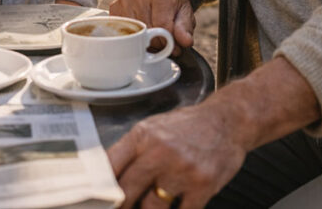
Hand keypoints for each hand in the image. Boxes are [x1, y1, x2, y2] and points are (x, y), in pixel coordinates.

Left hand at [108, 102, 248, 208]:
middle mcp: (159, 152)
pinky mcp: (203, 185)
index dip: (99, 185)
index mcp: (141, 136)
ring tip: (147, 206)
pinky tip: (174, 206)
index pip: (110, 165)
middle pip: (127, 189)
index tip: (95, 197)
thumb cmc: (187, 126)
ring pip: (152, 206)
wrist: (226, 121)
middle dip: (120, 205)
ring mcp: (182, 170)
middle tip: (119, 208)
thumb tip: (108, 174)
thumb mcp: (152, 128)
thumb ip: (132, 150)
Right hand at [110, 0, 194, 53]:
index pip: (162, 25)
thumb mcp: (185, 13)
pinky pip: (121, 30)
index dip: (168, 42)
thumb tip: (185, 42)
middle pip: (146, 30)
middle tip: (163, 42)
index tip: (173, 47)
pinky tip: (139, 31)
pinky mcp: (115, 6)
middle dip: (157, 43)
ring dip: (143, 40)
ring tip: (152, 36)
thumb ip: (185, 28)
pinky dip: (131, 35)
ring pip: (132, 32)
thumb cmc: (172, 3)